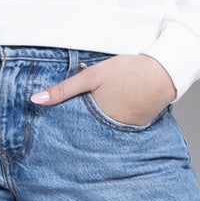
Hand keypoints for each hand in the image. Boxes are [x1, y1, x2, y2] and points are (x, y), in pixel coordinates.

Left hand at [30, 53, 176, 125]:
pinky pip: (122, 126)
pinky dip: (117, 119)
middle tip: (78, 120)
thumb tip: (35, 101)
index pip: (75, 128)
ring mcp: (127, 129)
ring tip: (101, 110)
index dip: (67, 125)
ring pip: (106, 128)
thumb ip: (64, 89)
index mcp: (96, 118)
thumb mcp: (91, 76)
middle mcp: (111, 129)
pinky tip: (118, 108)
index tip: (56, 128)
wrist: (164, 71)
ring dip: (101, 122)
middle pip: (90, 130)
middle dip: (83, 126)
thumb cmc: (127, 70)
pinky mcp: (140, 126)